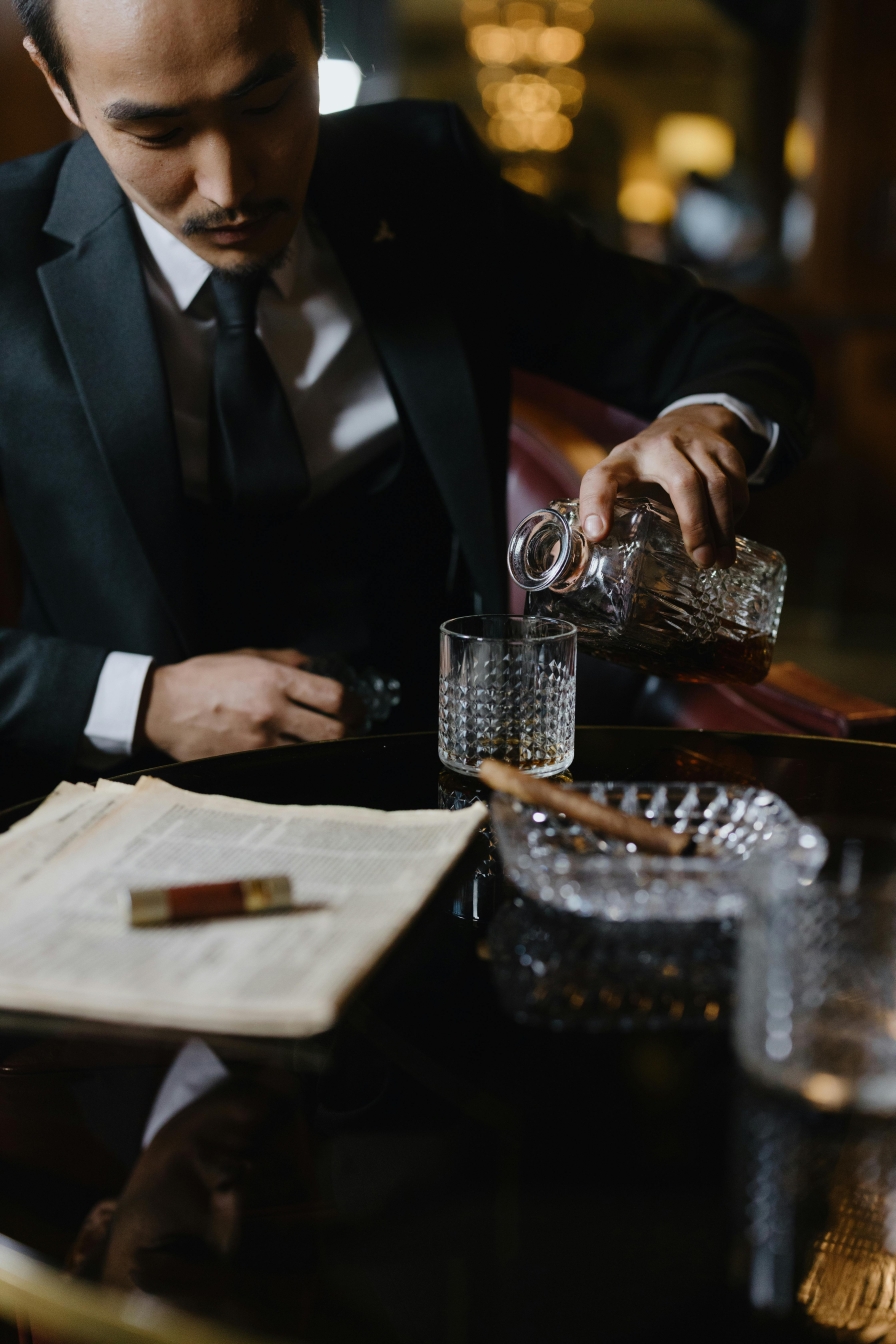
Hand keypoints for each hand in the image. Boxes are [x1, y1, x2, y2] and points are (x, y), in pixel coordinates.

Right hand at [141, 649, 364, 761]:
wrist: (161, 706)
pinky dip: (299, 765)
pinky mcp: (245, 763)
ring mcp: (259, 742)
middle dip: (349, 732)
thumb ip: (284, 660)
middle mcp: (271, 710)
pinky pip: (285, 768)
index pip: (333, 696)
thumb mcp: (246, 656)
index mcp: (273, 679)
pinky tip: (302, 759)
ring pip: (313, 754)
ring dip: (327, 751)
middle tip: (351, 730)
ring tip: (328, 746)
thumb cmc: (203, 678)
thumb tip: (315, 664)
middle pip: (332, 731)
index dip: (355, 706)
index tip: (358, 709)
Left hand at [579, 405, 763, 568]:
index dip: (596, 505)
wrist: (688, 421)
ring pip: (717, 484)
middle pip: (682, 482)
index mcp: (623, 461)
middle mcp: (658, 446)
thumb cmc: (646, 464)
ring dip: (722, 526)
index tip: (597, 535)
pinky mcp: (724, 448)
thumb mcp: (622, 478)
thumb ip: (609, 508)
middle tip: (701, 560)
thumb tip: (597, 548)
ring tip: (720, 560)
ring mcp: (695, 443)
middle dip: (695, 524)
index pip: (602, 478)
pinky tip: (728, 535)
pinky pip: (737, 483)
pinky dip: (736, 513)